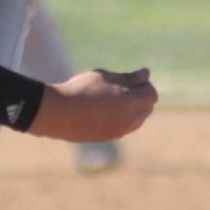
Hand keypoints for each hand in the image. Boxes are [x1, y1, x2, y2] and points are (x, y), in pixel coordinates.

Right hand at [28, 67, 157, 141]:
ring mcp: (119, 131)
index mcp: (129, 102)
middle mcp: (129, 119)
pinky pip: (126, 127)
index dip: (145, 84)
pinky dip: (124, 118)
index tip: (134, 77)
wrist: (59, 113)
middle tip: (126, 86)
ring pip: (138, 119)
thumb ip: (129, 77)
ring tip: (116, 97)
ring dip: (134, 108)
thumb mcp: (105, 76)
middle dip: (142, 96)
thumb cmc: (81, 89)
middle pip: (147, 108)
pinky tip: (108, 109)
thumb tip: (146, 73)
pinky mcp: (109, 137)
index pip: (151, 94)